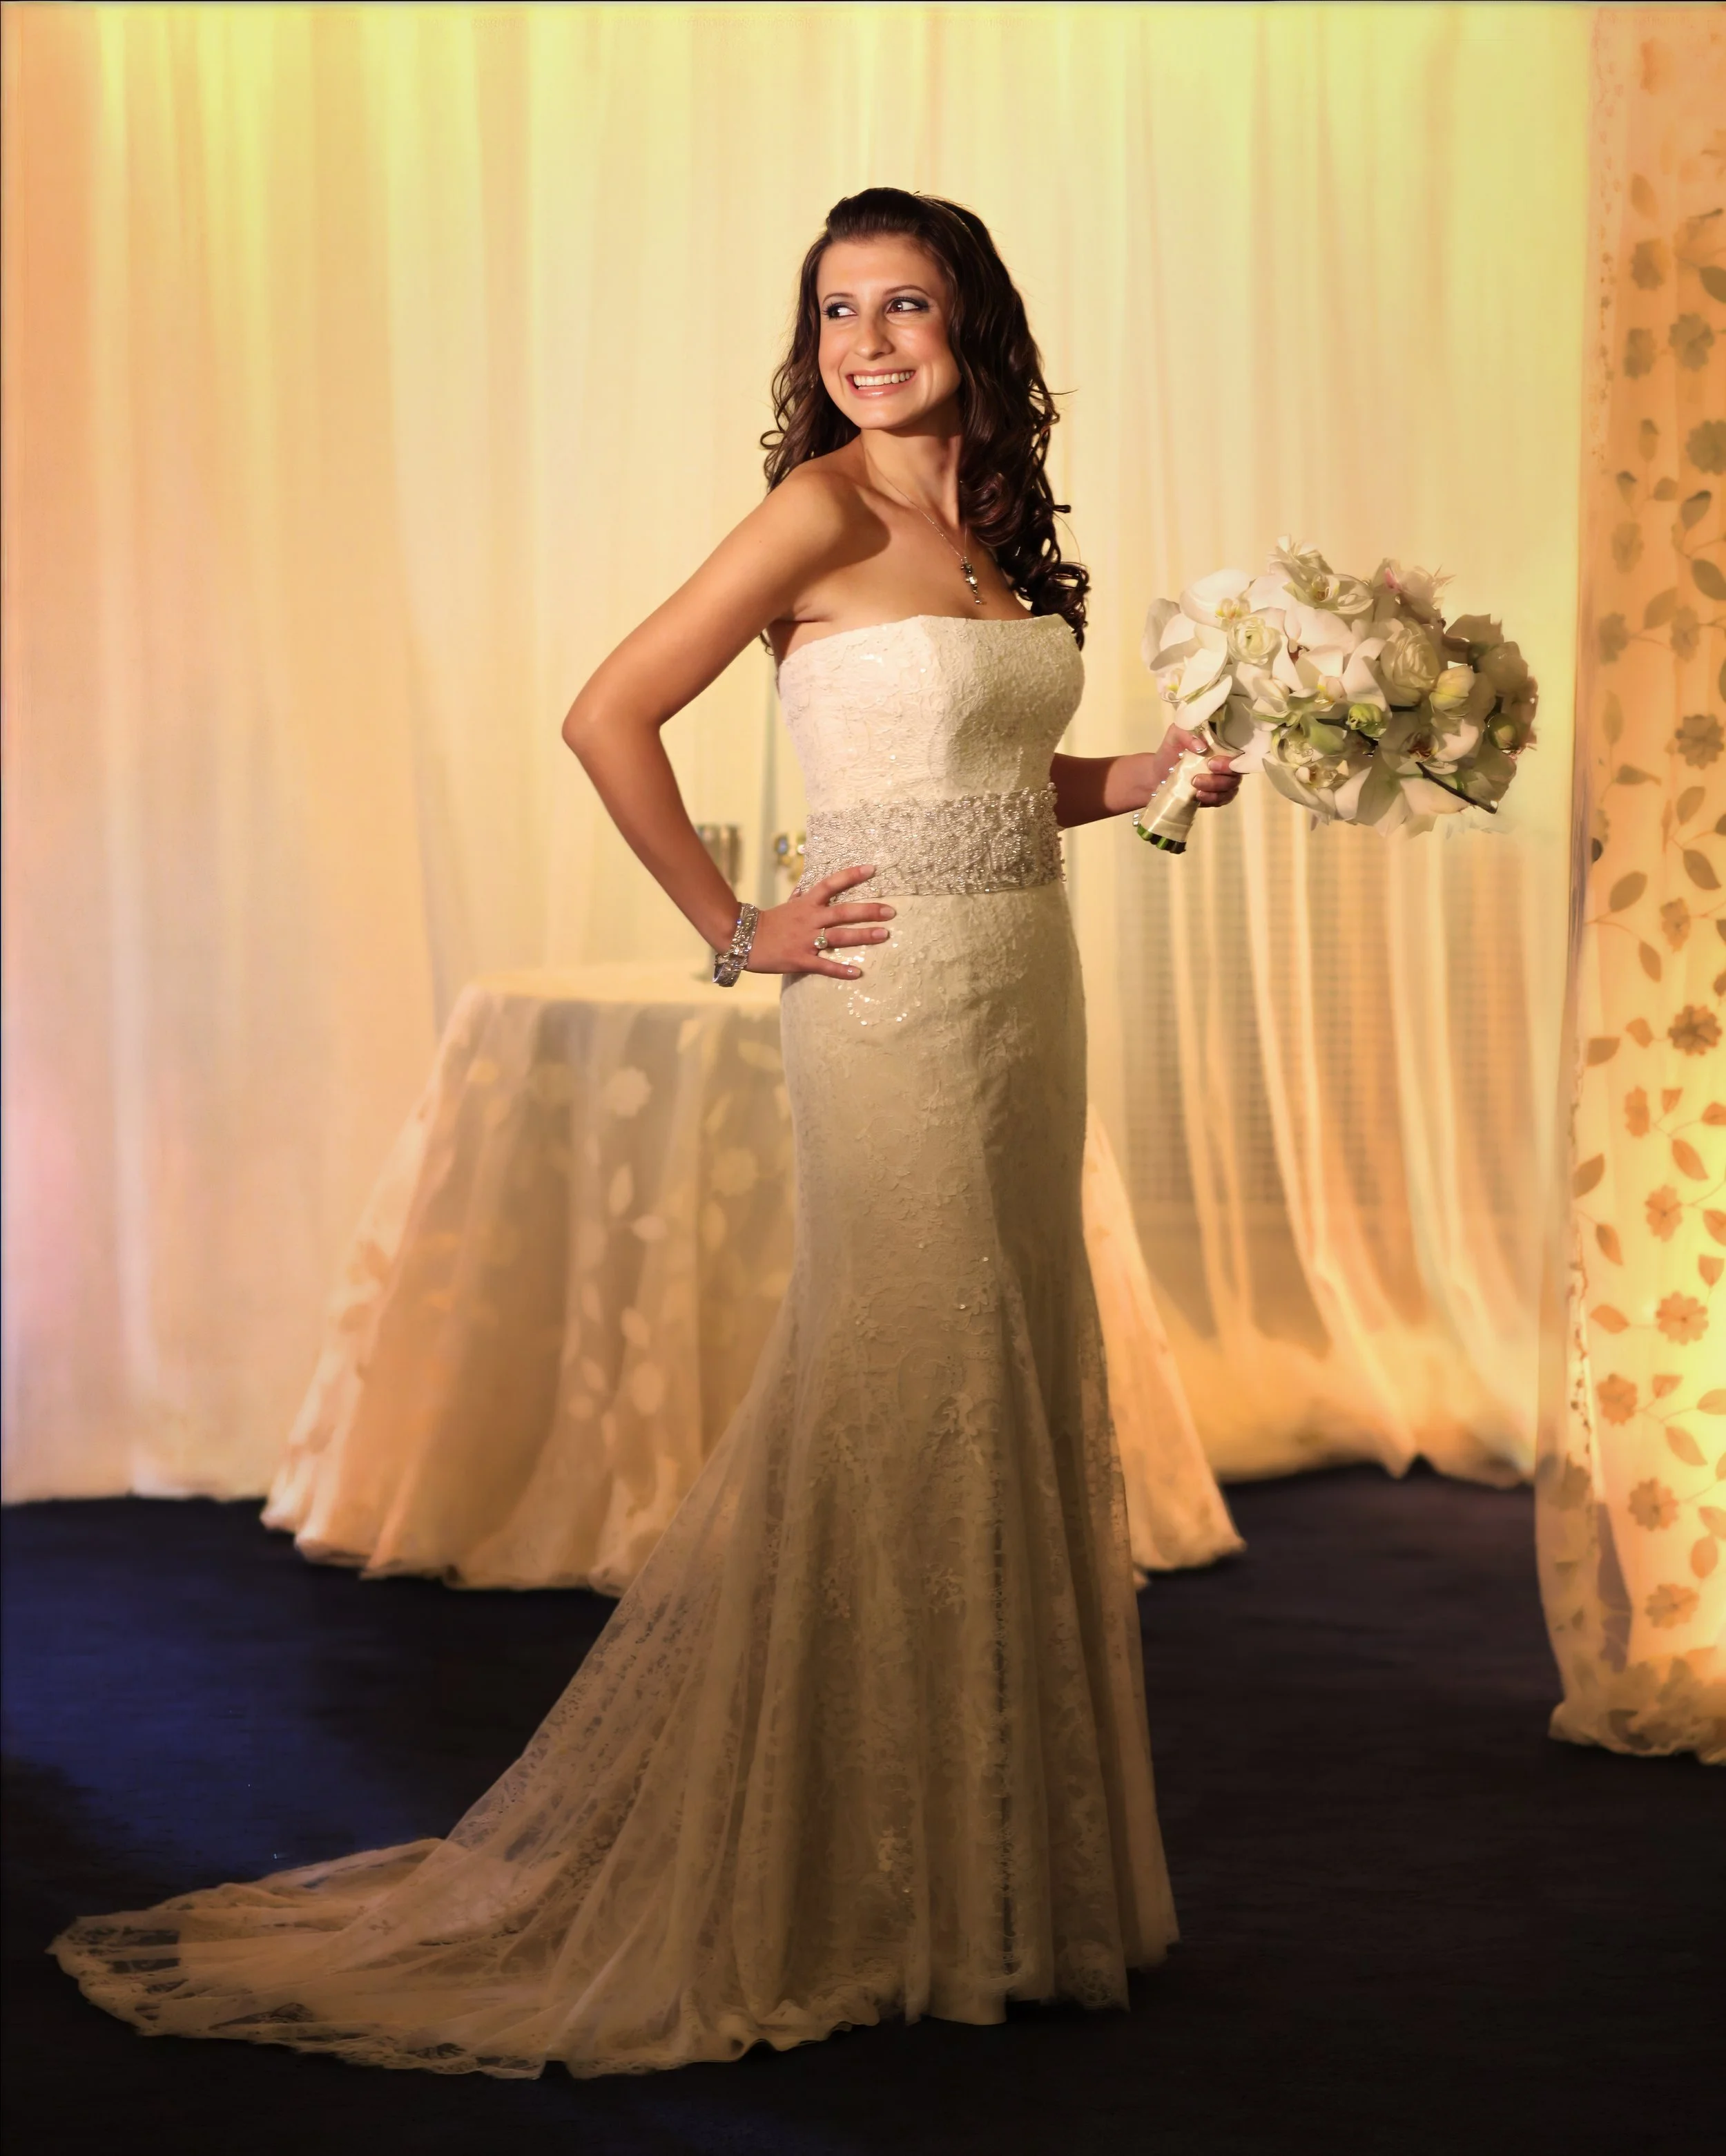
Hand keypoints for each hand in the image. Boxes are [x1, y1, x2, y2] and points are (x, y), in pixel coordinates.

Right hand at [746, 865, 893, 978]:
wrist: (743, 939)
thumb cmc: (767, 923)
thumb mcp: (786, 905)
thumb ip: (799, 896)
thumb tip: (804, 885)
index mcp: (806, 904)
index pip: (831, 884)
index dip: (851, 876)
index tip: (872, 869)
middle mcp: (809, 919)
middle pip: (843, 912)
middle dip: (868, 911)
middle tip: (891, 911)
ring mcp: (806, 940)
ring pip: (839, 937)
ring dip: (863, 936)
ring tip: (885, 935)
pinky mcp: (800, 960)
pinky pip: (824, 966)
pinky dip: (841, 970)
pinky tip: (858, 973)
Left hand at [1165, 726, 1242, 810]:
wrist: (1159, 772)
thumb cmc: (1172, 749)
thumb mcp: (1176, 735)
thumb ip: (1187, 734)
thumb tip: (1202, 747)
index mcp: (1224, 746)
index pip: (1238, 755)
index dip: (1230, 762)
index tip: (1211, 763)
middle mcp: (1227, 763)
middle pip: (1235, 775)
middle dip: (1218, 779)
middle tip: (1197, 778)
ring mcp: (1224, 781)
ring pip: (1230, 789)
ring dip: (1213, 789)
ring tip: (1194, 787)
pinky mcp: (1217, 795)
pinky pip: (1223, 800)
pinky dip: (1212, 800)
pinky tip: (1199, 797)